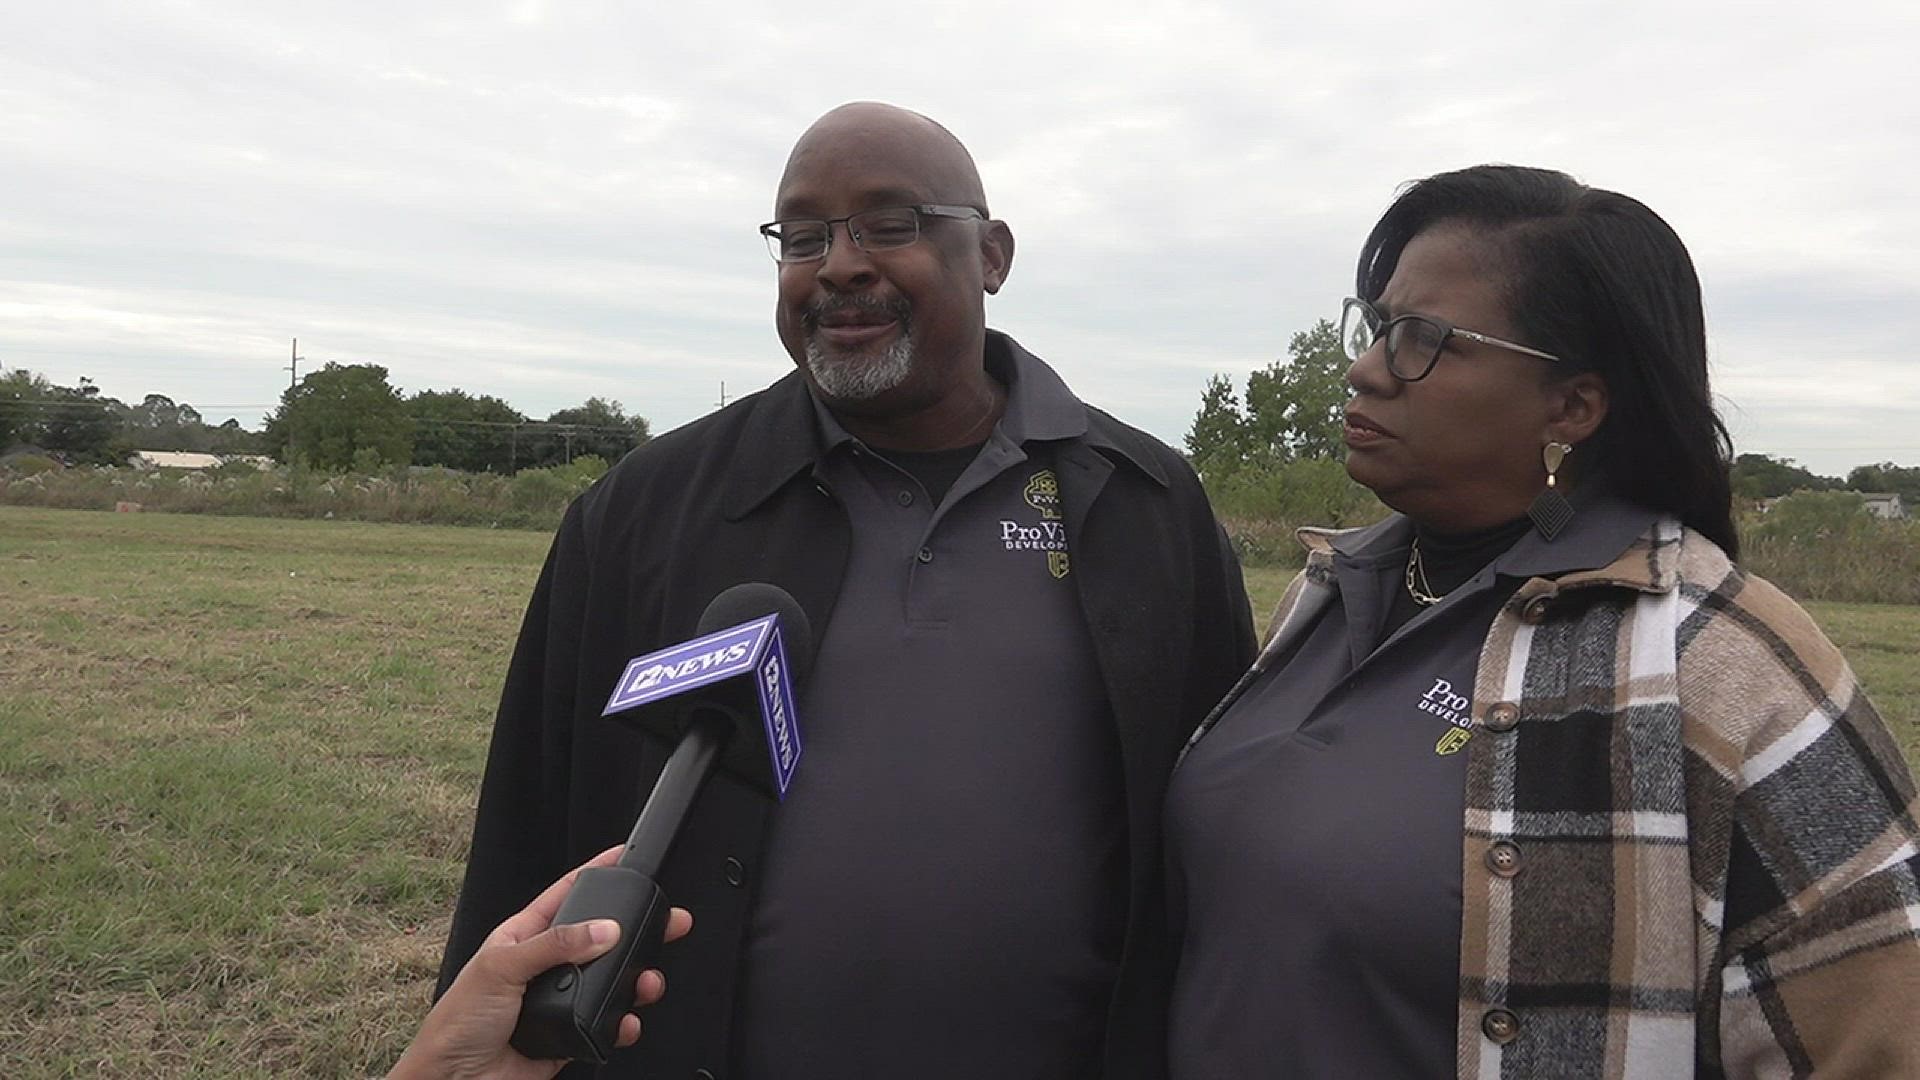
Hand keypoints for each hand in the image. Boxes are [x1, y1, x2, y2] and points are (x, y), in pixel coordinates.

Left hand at [390, 847, 692, 1079]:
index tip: (624, 857)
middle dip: (636, 931)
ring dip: (635, 982)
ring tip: (647, 982)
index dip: (596, 873)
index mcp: (524, 936)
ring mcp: (559, 1001)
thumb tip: (602, 929)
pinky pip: (606, 1025)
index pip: (567, 895)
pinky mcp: (570, 1035)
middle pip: (601, 939)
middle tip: (668, 923)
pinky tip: (624, 1021)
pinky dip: (622, 1024)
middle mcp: (545, 966)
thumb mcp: (501, 967)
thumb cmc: (457, 1023)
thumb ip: (554, 944)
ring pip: (610, 983)